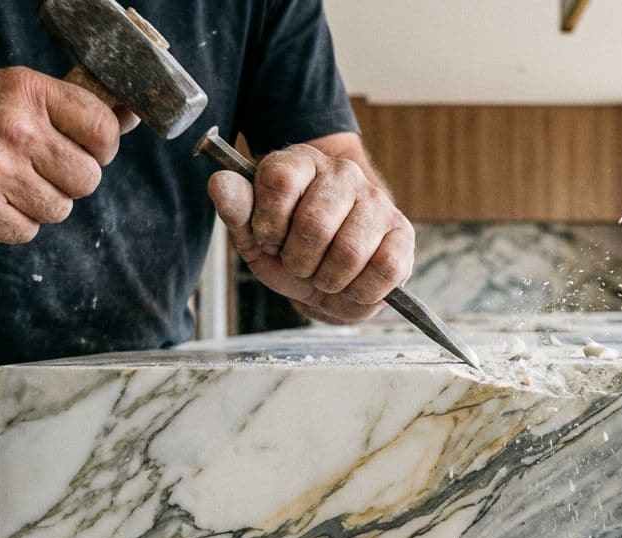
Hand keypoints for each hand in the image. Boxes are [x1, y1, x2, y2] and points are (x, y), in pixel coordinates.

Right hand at [0, 66, 137, 243]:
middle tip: (37, 171)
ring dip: (40, 206)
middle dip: (69, 182)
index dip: (102, 148)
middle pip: (88, 179)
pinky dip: (13, 225)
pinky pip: (27, 232)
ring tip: (9, 185)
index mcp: (29, 91)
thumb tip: (131, 117)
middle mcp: (15, 128)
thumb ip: (70, 108)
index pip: (103, 130)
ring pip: (60, 210)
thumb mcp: (13, 92)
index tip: (84, 151)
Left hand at [208, 143, 413, 322]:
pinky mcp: (402, 233)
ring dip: (328, 280)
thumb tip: (219, 182)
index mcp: (301, 162)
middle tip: (300, 264)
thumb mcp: (254, 236)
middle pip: (314, 225)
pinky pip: (384, 270)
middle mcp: (343, 173)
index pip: (279, 180)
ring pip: (349, 252)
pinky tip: (351, 284)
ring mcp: (377, 201)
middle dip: (299, 261)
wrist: (328, 277)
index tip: (270, 239)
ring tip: (325, 276)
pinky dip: (360, 291)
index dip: (268, 223)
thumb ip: (236, 209)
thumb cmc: (290, 250)